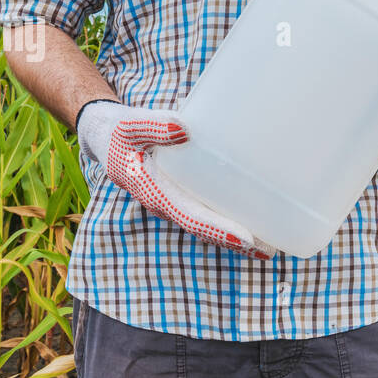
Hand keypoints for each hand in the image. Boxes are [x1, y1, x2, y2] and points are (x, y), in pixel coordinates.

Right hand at [76, 101, 272, 257]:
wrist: (108, 138)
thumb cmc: (120, 131)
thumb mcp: (131, 125)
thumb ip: (154, 125)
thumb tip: (183, 130)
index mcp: (155, 193)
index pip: (191, 217)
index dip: (218, 229)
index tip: (244, 239)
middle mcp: (168, 205)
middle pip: (206, 230)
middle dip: (236, 243)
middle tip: (268, 252)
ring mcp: (176, 203)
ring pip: (209, 226)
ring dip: (237, 238)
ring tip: (269, 248)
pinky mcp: (183, 195)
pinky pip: (208, 213)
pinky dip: (229, 221)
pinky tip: (255, 222)